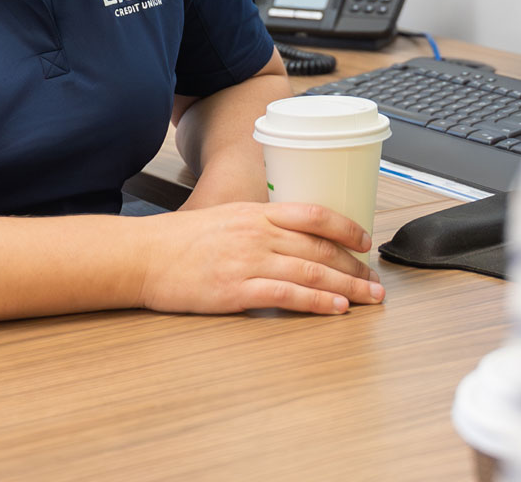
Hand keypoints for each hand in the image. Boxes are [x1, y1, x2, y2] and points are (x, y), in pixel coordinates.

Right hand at [137, 200, 384, 314]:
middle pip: (320, 248)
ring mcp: (249, 261)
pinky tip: (335, 308)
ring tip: (368, 297)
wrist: (143, 256)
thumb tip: (290, 239)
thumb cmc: (179, 240)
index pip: (314, 214)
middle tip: (376, 280)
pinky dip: (317, 302)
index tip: (366, 241)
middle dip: (355, 265)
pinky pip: (287, 295)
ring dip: (347, 286)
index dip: (346, 228)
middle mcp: (258, 233)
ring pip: (311, 272)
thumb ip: (258, 225)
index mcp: (256, 212)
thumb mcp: (225, 218)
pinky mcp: (237, 290)